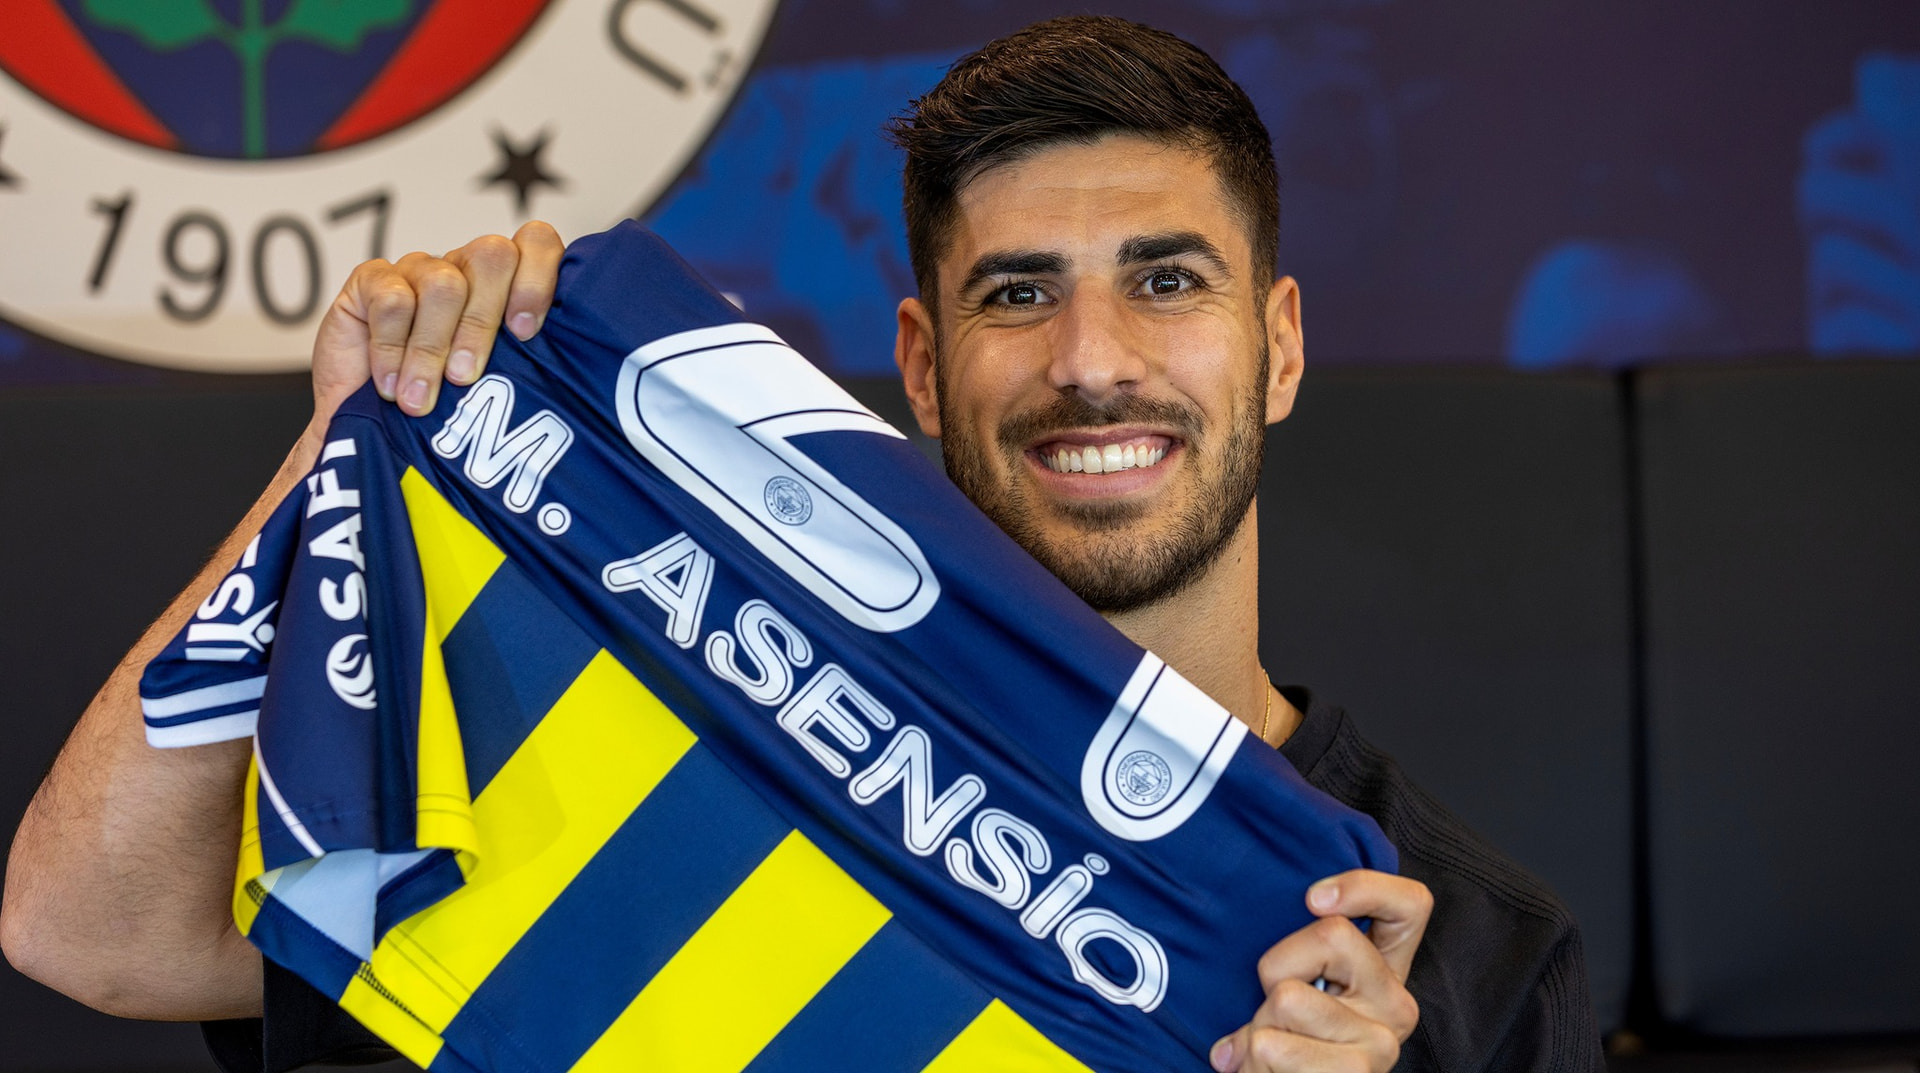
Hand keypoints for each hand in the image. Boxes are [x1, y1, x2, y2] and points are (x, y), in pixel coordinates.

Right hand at [307, 220, 564, 427]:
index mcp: (508, 283)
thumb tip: (568, 380)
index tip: (525, 332)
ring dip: (432, 350)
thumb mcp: (498, 387)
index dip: (537, 280)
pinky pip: (392, 300)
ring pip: (443, 284)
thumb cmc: (447, 407)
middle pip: (492, 257)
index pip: (536, 244)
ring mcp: (420, 269)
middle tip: (465, 378)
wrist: (373, 423)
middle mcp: (466, 267)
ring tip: (422, 400)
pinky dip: (392, 350)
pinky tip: (391, 386)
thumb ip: (530, 366)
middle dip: (482, 323)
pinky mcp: (373, 280)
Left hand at [1209, 870, 1431, 1072]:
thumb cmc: (1286, 1044)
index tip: (1312, 899)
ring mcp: (1381, 1042)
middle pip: (1329, 934)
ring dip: (1258, 1023)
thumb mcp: (1291, 992)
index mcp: (1385, 971)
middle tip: (1274, 1010)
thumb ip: (1294, 962)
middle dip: (1275, 966)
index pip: (1411, 905)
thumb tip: (1303, 910)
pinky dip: (1248, 1056)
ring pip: (1288, 994)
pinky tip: (1263, 1070)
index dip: (1363, 887)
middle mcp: (1396, 1003)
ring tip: (1269, 1048)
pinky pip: (1273, 1044)